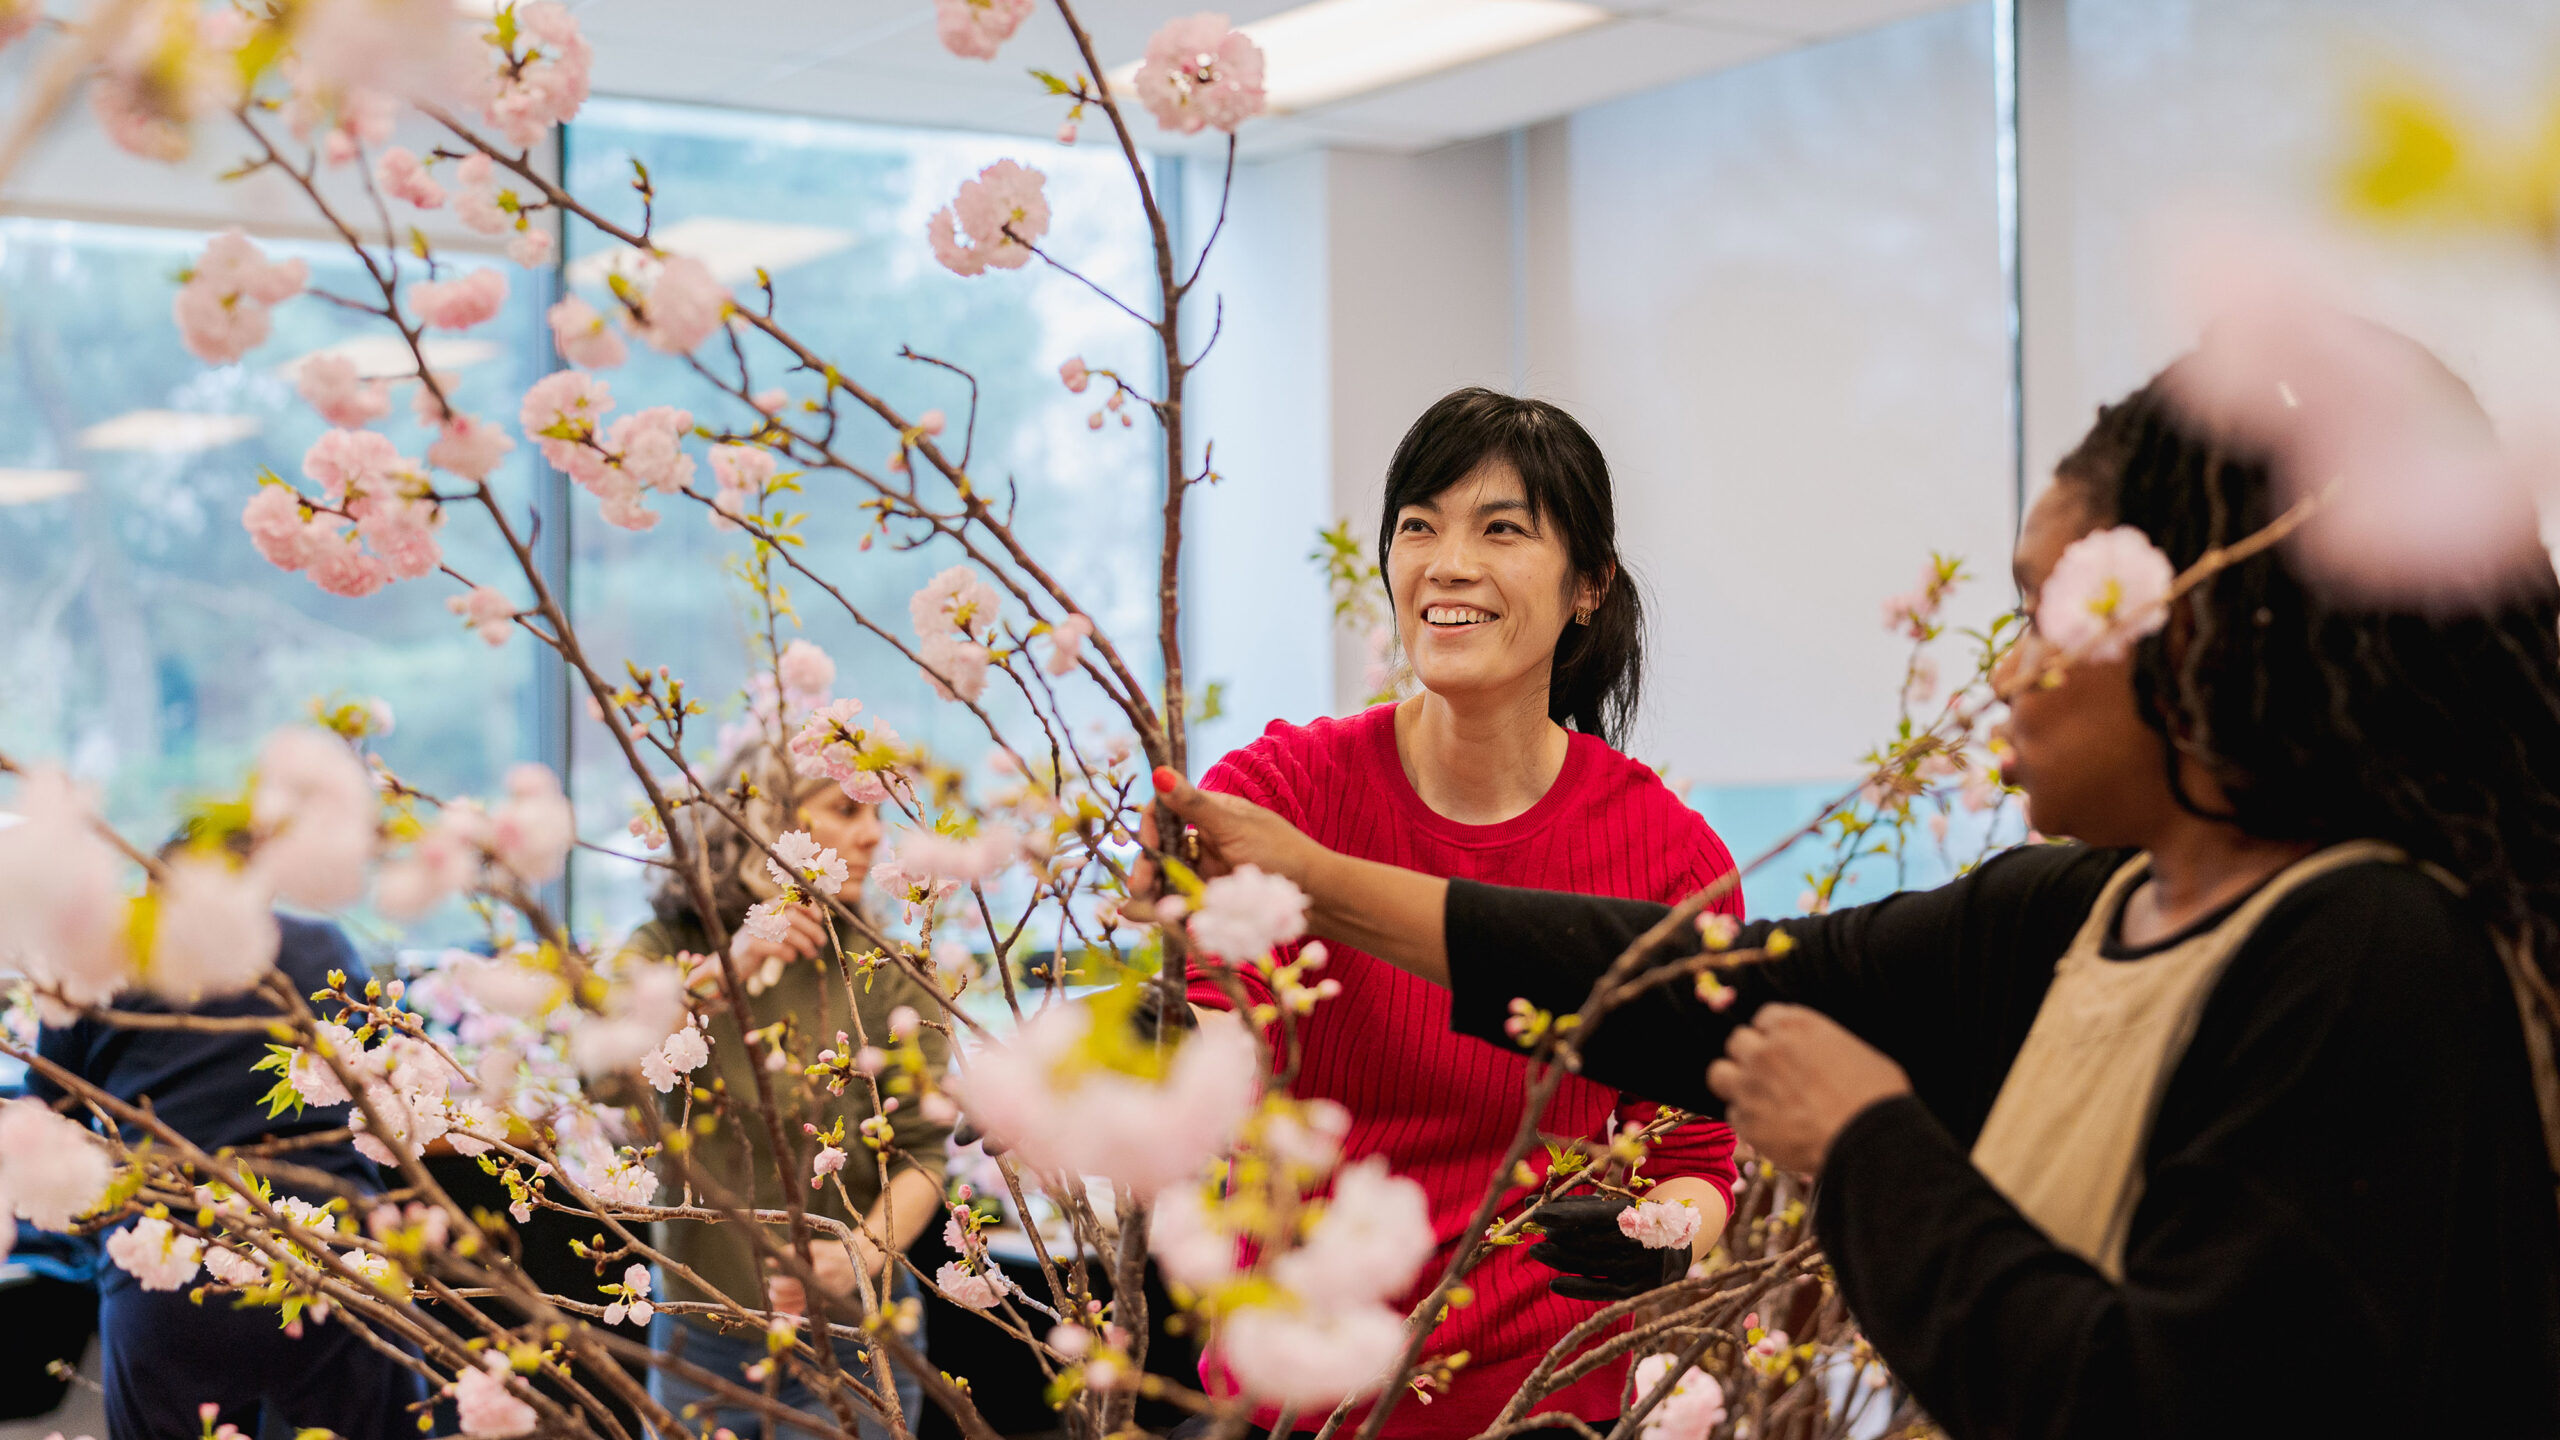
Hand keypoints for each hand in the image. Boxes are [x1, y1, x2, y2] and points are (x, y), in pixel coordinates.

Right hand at [712, 905, 826, 990]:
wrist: (732, 959)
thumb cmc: (761, 943)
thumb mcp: (775, 928)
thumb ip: (793, 922)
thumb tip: (819, 923)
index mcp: (769, 906)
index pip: (793, 899)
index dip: (809, 908)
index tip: (819, 920)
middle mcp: (762, 914)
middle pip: (793, 917)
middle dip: (812, 930)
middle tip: (821, 941)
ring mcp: (755, 929)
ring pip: (787, 933)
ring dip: (804, 944)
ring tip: (812, 953)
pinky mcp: (751, 946)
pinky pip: (777, 947)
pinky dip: (789, 953)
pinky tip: (792, 958)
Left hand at [767, 1236, 883, 1316]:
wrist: (858, 1262)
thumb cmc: (833, 1252)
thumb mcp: (815, 1248)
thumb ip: (792, 1253)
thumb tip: (770, 1261)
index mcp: (819, 1269)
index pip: (791, 1281)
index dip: (778, 1283)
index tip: (773, 1278)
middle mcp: (821, 1284)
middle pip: (791, 1294)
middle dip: (777, 1292)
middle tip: (773, 1285)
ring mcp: (824, 1295)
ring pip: (796, 1305)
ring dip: (782, 1303)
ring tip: (776, 1296)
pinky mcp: (825, 1303)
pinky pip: (804, 1310)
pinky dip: (792, 1311)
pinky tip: (785, 1307)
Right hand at [1133, 767, 1321, 902]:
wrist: (1316, 897)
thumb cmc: (1282, 854)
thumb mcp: (1234, 828)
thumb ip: (1194, 806)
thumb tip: (1160, 771)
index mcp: (1210, 814)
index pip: (1164, 814)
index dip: (1150, 830)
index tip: (1147, 847)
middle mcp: (1204, 841)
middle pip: (1160, 851)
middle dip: (1146, 869)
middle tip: (1139, 889)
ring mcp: (1207, 872)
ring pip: (1166, 879)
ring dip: (1150, 892)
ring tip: (1137, 910)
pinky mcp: (1211, 900)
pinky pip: (1179, 904)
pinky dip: (1163, 909)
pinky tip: (1142, 916)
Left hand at [1526, 1195, 1689, 1301]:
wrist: (1678, 1247)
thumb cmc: (1636, 1220)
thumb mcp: (1616, 1206)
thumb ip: (1577, 1204)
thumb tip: (1533, 1203)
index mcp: (1637, 1214)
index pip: (1593, 1214)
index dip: (1563, 1214)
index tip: (1536, 1213)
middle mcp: (1640, 1242)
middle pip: (1588, 1240)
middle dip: (1558, 1236)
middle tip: (1538, 1232)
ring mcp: (1638, 1269)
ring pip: (1590, 1265)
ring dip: (1559, 1258)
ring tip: (1538, 1250)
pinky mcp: (1637, 1291)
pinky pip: (1601, 1291)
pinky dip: (1576, 1287)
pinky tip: (1555, 1283)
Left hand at [1706, 1004, 1911, 1173]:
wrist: (1871, 1141)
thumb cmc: (1878, 1098)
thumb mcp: (1856, 1053)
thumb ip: (1822, 1047)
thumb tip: (1819, 1058)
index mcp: (1796, 1025)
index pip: (1765, 1018)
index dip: (1773, 1035)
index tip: (1783, 1050)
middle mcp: (1766, 1050)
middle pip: (1738, 1041)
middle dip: (1751, 1055)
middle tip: (1770, 1076)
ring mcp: (1751, 1086)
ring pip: (1718, 1073)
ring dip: (1734, 1082)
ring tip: (1755, 1097)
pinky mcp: (1747, 1122)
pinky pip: (1733, 1115)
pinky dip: (1748, 1121)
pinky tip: (1771, 1129)